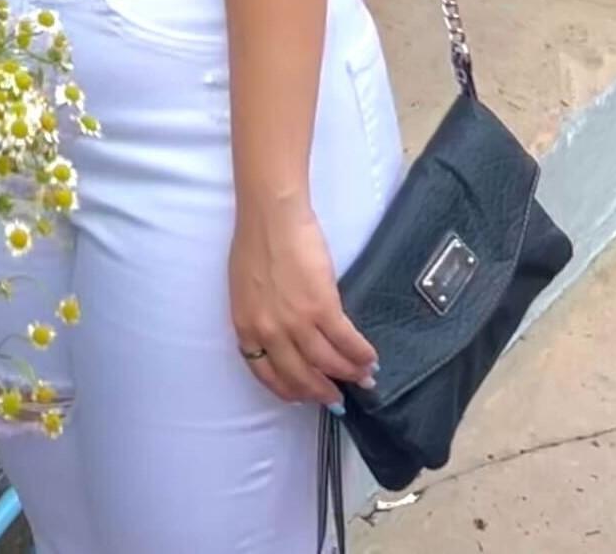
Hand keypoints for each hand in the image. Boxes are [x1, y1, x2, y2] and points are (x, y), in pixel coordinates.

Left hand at [229, 194, 376, 407]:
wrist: (271, 216)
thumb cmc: (255, 244)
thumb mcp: (245, 291)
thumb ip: (260, 318)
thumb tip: (283, 338)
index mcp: (246, 327)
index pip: (267, 374)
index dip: (290, 390)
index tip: (304, 396)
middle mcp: (270, 332)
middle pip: (300, 377)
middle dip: (322, 393)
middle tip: (338, 400)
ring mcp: (296, 323)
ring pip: (328, 364)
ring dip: (349, 375)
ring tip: (362, 378)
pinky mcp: (322, 308)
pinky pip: (346, 343)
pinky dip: (361, 355)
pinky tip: (370, 359)